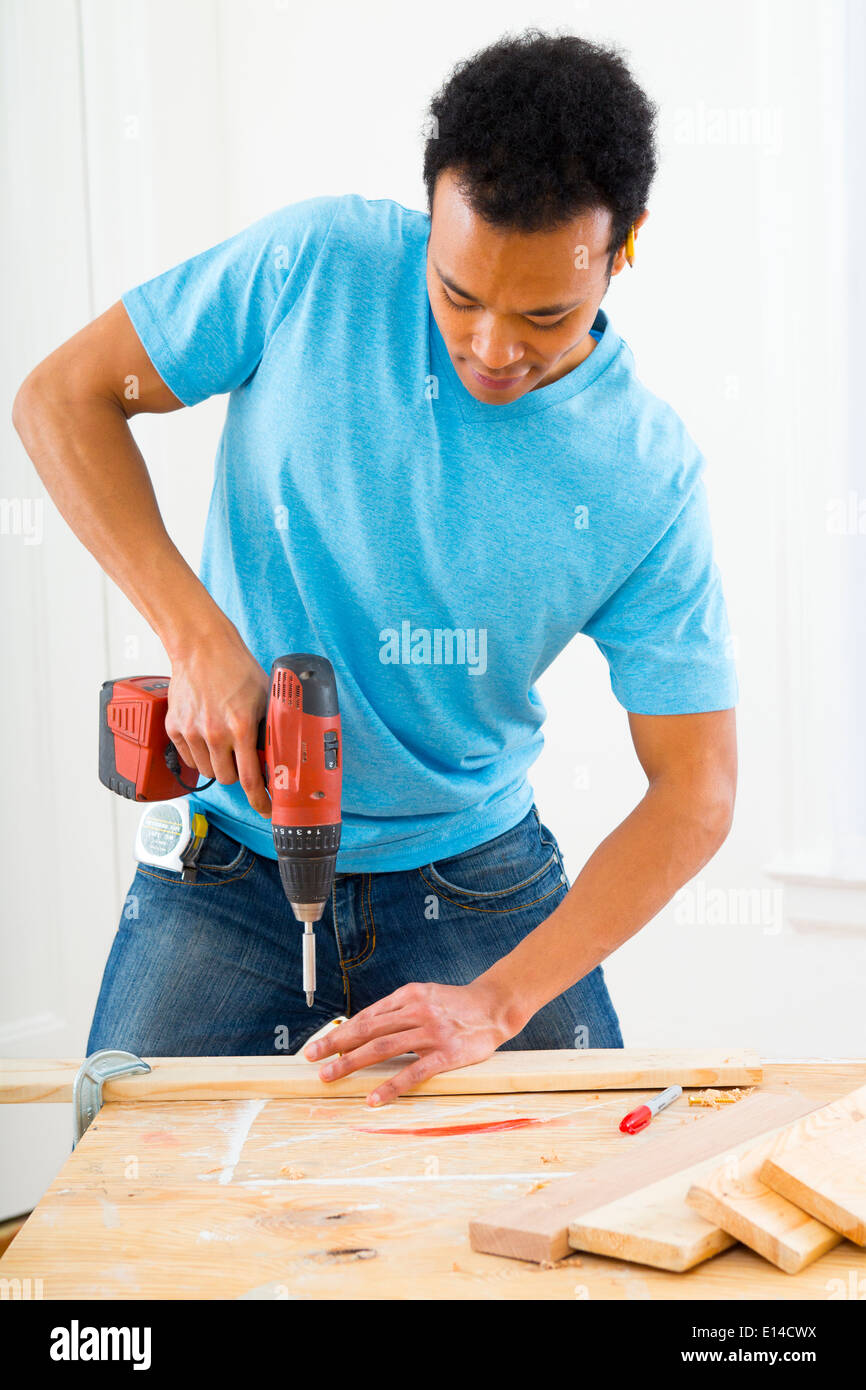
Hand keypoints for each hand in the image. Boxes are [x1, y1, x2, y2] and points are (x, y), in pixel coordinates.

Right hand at [164, 623, 270, 815]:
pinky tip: (208, 738)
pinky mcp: (175, 728)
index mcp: (240, 727)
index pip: (251, 779)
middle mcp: (214, 733)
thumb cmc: (236, 668)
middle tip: (244, 759)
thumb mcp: (264, 698)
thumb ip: (269, 728)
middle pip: (228, 780)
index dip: (260, 801)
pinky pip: (189, 759)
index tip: (266, 810)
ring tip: (225, 744)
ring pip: (208, 772)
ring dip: (219, 765)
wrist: (202, 648)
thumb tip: (278, 754)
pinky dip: (200, 756)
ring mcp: (191, 732)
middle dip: (239, 774)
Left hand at [304, 980, 519, 1105]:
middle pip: (368, 1029)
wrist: (495, 1006)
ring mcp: (430, 1032)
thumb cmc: (456, 1005)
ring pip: (383, 1047)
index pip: (367, 1015)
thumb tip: (363, 1030)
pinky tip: (373, 1097)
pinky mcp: (446, 1053)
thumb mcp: (425, 996)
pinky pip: (413, 1072)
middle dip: (336, 1044)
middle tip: (312, 1058)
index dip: (340, 1031)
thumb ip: (398, 1011)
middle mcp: (416, 1010)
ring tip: (330, 1076)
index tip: (320, 1045)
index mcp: (408, 996)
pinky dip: (390, 1086)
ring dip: (352, 1062)